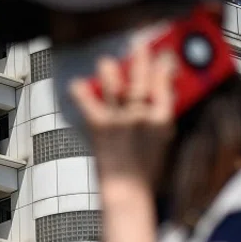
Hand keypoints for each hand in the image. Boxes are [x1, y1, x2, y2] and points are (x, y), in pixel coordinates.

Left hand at [69, 43, 176, 192]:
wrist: (127, 196)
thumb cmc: (147, 176)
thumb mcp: (163, 146)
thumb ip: (162, 122)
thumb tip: (161, 105)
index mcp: (161, 121)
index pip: (164, 85)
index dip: (164, 67)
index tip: (164, 56)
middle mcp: (141, 115)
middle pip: (142, 79)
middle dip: (141, 59)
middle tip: (140, 45)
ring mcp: (119, 119)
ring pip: (115, 85)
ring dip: (110, 72)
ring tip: (106, 63)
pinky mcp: (100, 127)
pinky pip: (88, 103)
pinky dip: (80, 93)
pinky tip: (76, 85)